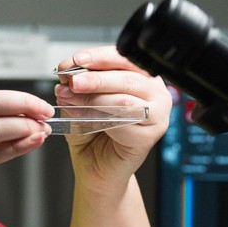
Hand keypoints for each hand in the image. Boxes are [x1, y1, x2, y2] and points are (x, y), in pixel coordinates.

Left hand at [52, 46, 172, 192]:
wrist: (97, 169)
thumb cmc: (93, 133)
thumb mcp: (82, 99)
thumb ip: (80, 84)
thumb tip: (68, 70)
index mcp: (143, 77)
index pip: (125, 58)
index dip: (99, 57)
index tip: (76, 60)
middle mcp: (155, 93)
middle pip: (127, 77)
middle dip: (95, 78)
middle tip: (72, 81)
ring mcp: (158, 115)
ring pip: (124, 99)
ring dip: (93, 98)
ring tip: (70, 98)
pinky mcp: (150, 136)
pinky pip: (124, 122)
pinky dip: (98, 117)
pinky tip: (81, 116)